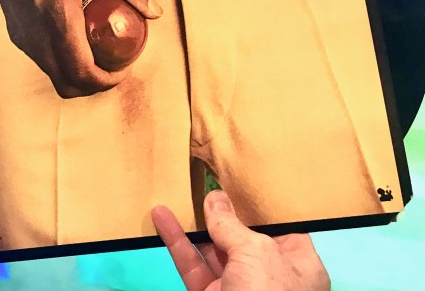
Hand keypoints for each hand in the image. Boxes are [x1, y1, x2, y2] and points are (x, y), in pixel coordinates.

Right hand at [0, 0, 162, 98]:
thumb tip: (155, 11)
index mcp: (60, 22)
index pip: (83, 74)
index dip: (107, 82)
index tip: (124, 70)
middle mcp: (38, 39)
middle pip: (68, 85)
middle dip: (94, 84)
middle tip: (113, 67)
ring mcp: (25, 39)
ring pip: (54, 74)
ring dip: (78, 74)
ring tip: (98, 54)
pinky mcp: (17, 34)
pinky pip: (43, 61)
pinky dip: (63, 62)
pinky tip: (75, 39)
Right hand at [152, 190, 330, 290]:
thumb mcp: (256, 252)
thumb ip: (231, 224)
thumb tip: (215, 199)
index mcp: (297, 262)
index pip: (278, 224)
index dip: (257, 202)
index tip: (238, 178)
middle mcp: (269, 274)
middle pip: (241, 234)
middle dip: (220, 210)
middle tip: (202, 181)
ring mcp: (238, 288)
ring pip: (212, 249)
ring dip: (193, 224)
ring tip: (177, 193)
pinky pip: (193, 266)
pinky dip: (177, 243)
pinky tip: (161, 218)